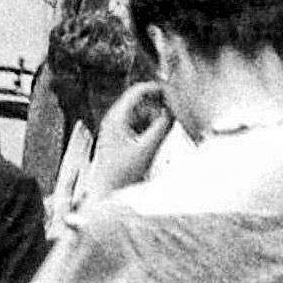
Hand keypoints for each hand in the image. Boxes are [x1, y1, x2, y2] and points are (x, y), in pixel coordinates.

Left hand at [83, 81, 172, 198]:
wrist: (108, 193)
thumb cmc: (120, 175)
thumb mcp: (147, 149)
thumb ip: (162, 127)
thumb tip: (174, 111)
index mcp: (116, 118)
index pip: (137, 91)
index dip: (157, 89)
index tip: (173, 91)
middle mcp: (114, 120)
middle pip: (140, 101)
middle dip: (158, 105)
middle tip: (174, 110)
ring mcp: (117, 128)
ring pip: (142, 113)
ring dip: (155, 117)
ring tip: (166, 127)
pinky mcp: (122, 137)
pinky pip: (140, 124)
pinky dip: (151, 126)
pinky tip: (157, 137)